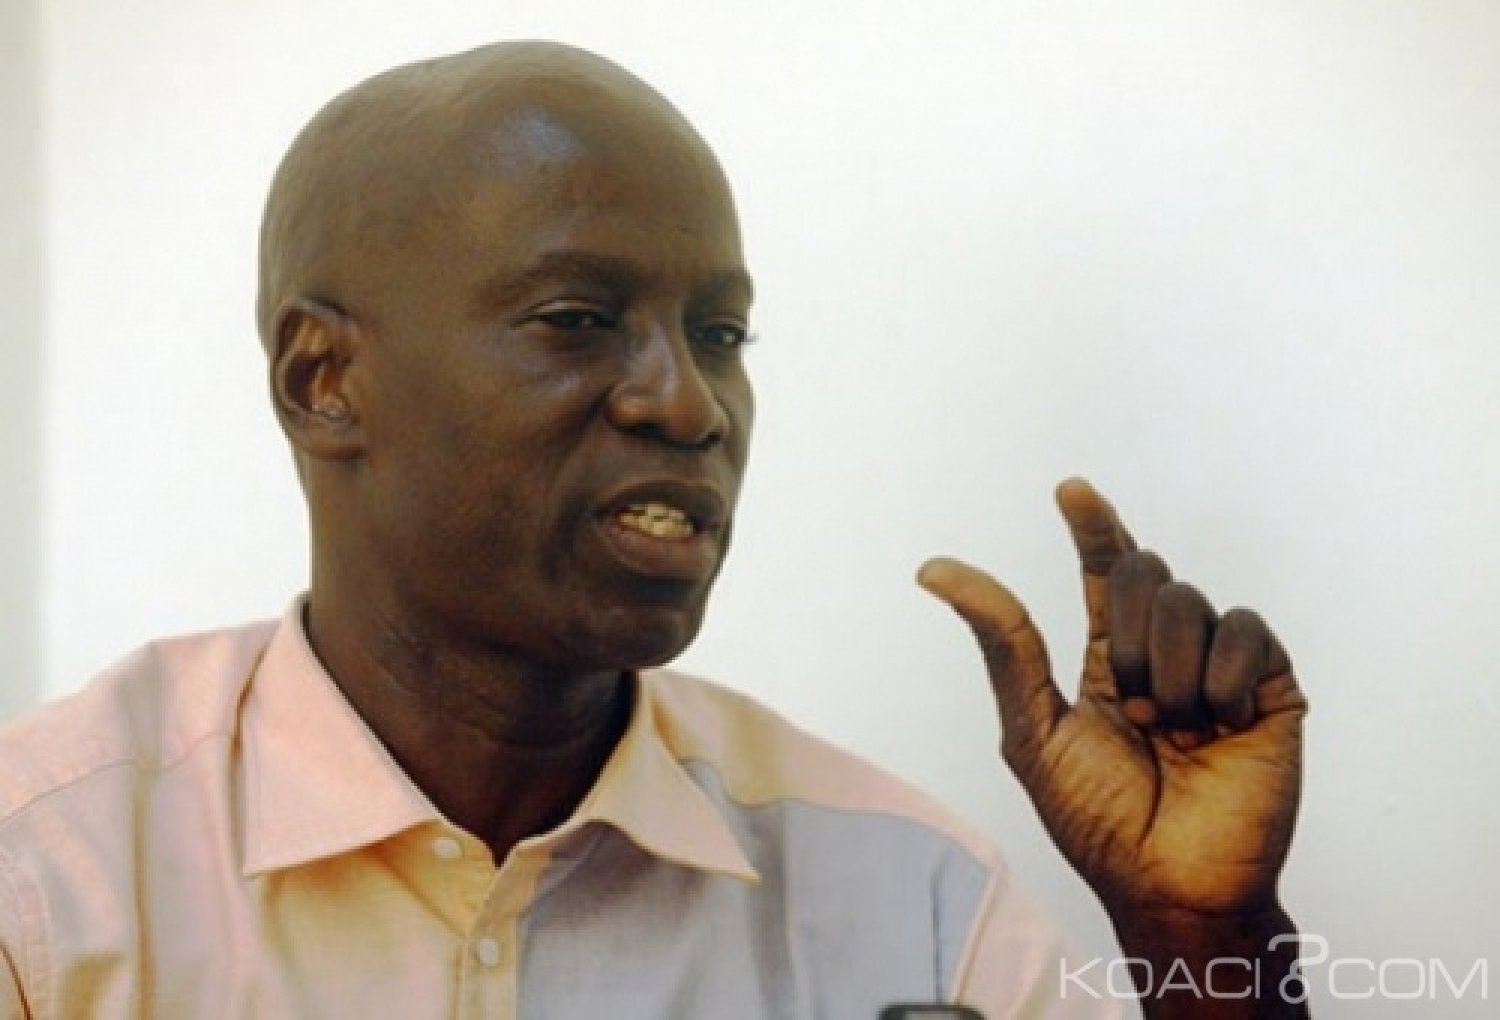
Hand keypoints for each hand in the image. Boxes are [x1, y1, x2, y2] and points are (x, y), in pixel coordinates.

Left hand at [918, 478, 1306, 917]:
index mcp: (1110, 659)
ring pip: (1187, 600)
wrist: (1174, 884)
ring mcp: (1220, 668)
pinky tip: (1221, 723)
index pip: (1105, 572)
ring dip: (1166, 670)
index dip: (1093, 526)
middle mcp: (1166, 653)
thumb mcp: (1033, 729)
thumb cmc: (1099, 819)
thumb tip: (934, 569)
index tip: (1070, 490)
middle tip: (1133, 709)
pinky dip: (1221, 676)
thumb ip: (1002, 643)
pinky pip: (1244, 631)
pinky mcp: (1272, 687)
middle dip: (1122, 633)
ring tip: (1175, 730)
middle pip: (1143, 573)